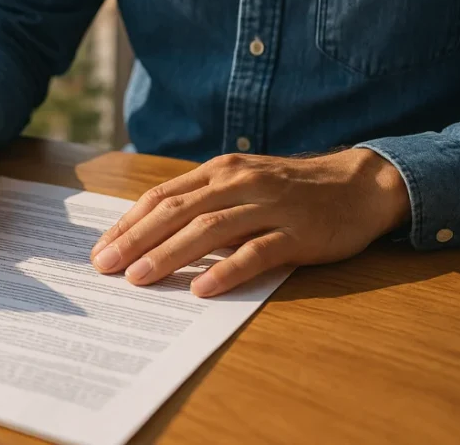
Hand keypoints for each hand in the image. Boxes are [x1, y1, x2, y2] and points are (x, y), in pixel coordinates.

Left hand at [90, 149, 409, 296]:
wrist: (359, 185)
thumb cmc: (291, 190)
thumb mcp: (242, 183)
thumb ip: (204, 201)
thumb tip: (152, 233)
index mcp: (220, 170)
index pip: (163, 196)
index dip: (129, 223)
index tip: (101, 250)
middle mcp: (240, 182)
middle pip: (177, 211)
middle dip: (135, 240)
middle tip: (105, 267)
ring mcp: (269, 206)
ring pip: (210, 229)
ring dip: (169, 254)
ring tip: (139, 279)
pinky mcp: (298, 232)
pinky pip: (257, 252)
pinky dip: (227, 271)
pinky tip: (202, 289)